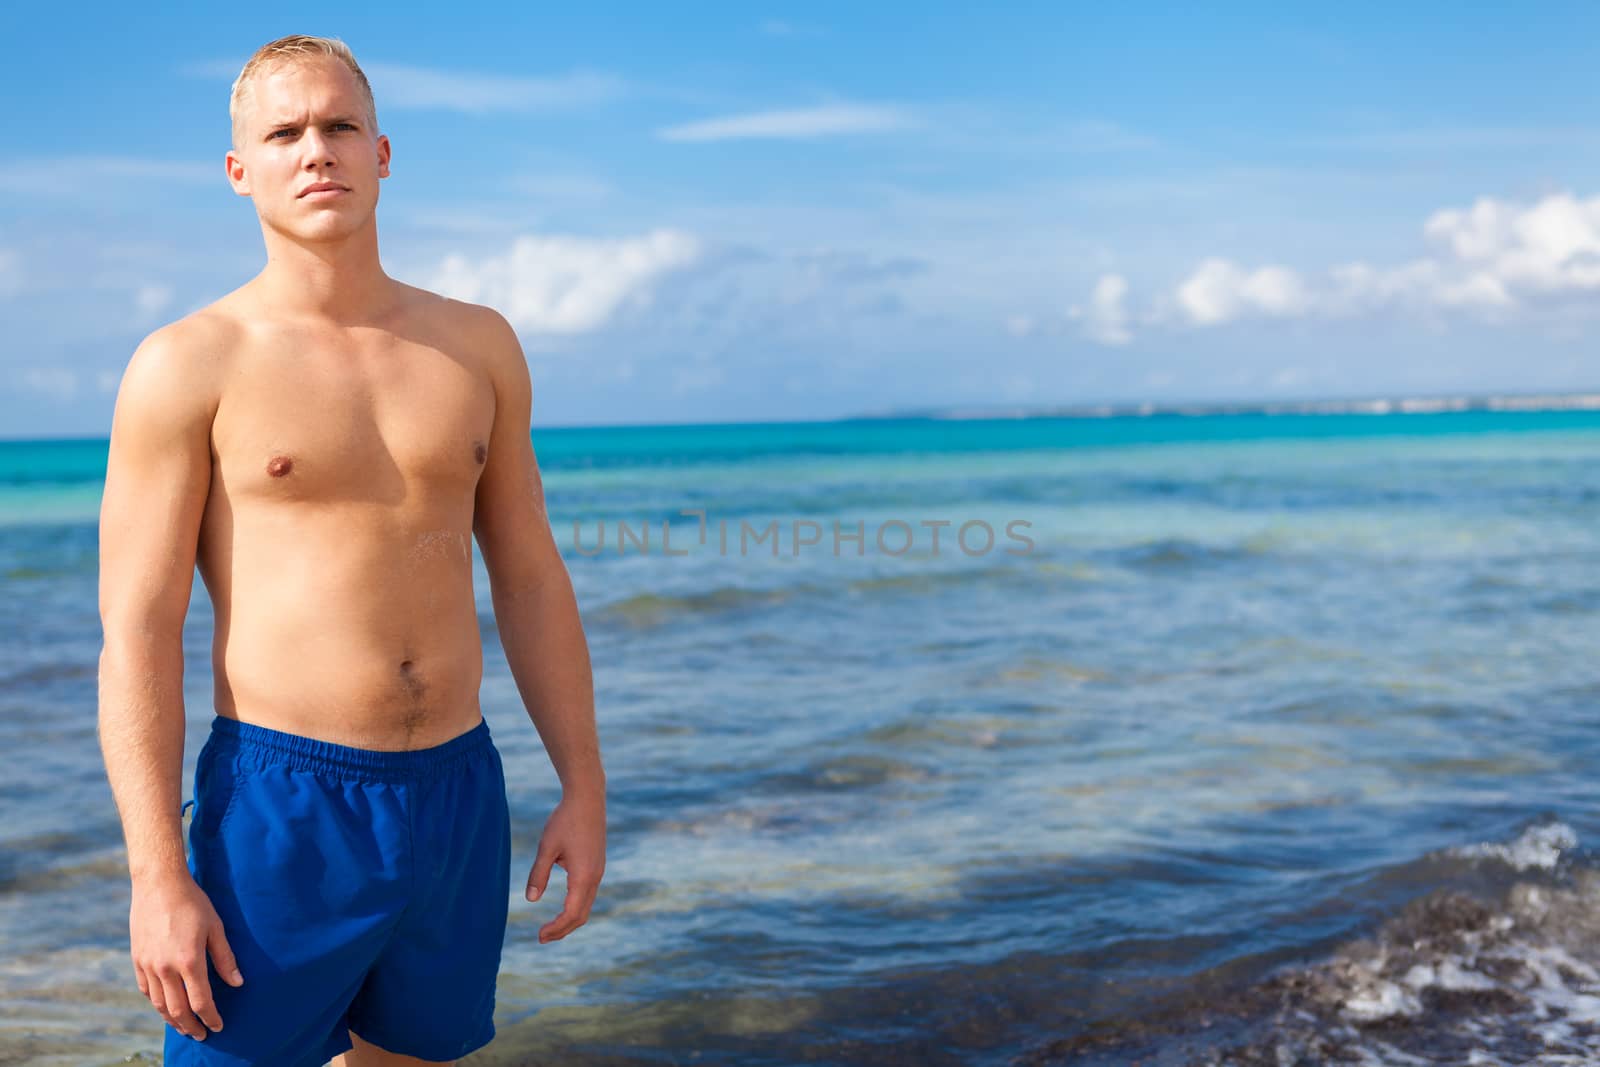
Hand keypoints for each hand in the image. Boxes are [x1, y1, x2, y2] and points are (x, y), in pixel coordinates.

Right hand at [130, 870, 242, 1039]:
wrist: (158, 884)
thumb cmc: (193, 902)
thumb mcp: (216, 927)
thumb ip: (225, 958)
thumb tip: (238, 983)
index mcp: (189, 961)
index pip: (201, 1001)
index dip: (210, 1017)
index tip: (218, 1026)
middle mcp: (165, 968)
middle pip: (178, 1009)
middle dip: (191, 1026)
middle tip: (201, 1035)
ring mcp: (148, 965)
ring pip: (159, 1004)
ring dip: (172, 1019)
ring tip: (184, 1027)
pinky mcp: (137, 959)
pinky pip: (145, 990)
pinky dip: (156, 1003)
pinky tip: (165, 1007)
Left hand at [525, 790, 605, 942]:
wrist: (587, 798)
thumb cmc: (565, 820)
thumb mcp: (546, 847)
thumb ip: (538, 875)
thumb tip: (530, 900)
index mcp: (583, 876)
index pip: (571, 914)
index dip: (556, 928)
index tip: (539, 935)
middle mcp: (595, 877)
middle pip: (581, 915)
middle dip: (563, 930)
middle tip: (542, 938)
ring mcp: (598, 871)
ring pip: (586, 905)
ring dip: (570, 920)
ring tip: (551, 927)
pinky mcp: (597, 865)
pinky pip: (588, 894)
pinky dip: (576, 907)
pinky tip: (563, 906)